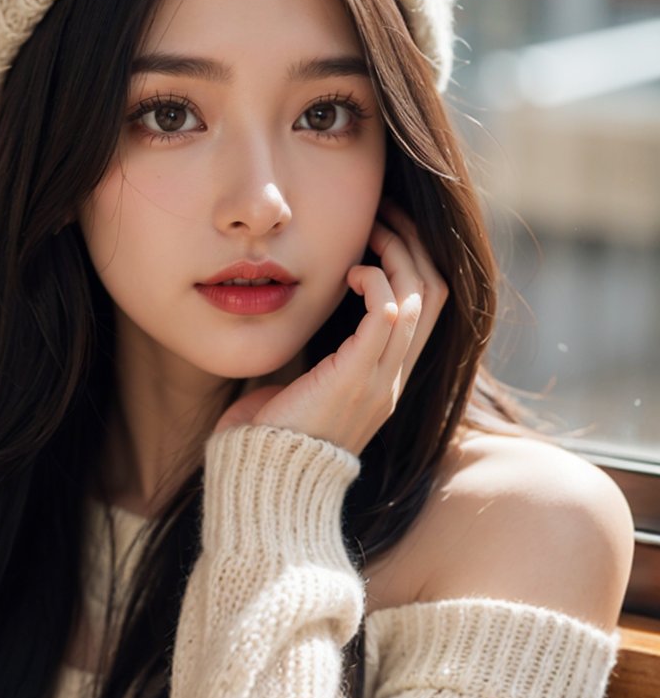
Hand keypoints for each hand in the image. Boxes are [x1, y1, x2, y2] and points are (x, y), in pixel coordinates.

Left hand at [213, 199, 448, 455]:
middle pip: (435, 294)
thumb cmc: (267, 443)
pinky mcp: (358, 379)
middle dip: (413, 245)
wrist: (262, 485)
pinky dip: (376, 283)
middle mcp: (392, 380)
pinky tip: (351, 273)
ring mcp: (381, 381)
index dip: (410, 262)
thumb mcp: (296, 388)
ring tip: (370, 228)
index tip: (378, 229)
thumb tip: (292, 320)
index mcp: (382, 382)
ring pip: (420, 296)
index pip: (424, 309)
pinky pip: (390, 314)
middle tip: (383, 212)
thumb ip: (308, 357)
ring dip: (397, 252)